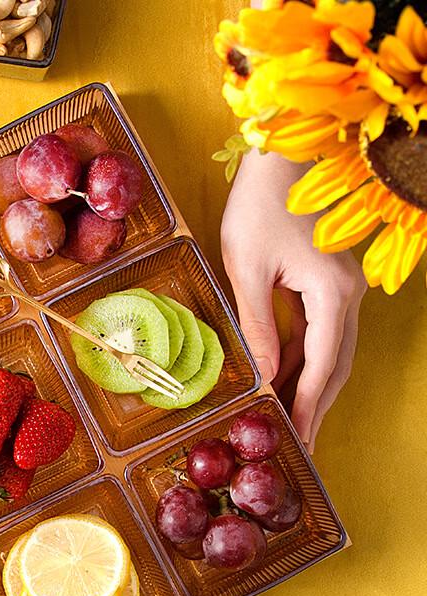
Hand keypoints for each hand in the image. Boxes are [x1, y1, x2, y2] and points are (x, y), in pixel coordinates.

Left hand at [221, 150, 365, 450]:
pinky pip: (319, 330)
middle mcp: (348, 294)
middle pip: (336, 365)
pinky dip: (302, 357)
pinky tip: (280, 376)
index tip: (298, 438)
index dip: (309, 405)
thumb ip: (256, 324)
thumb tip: (260, 373)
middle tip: (300, 441)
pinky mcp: (328, 281)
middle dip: (317, 405)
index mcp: (332, 293)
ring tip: (287, 418)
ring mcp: (342, 287)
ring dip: (309, 384)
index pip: (321, 365)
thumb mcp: (246, 268)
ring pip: (330, 350)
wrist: (282, 154)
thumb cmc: (260, 203)